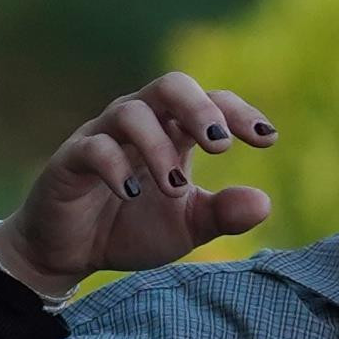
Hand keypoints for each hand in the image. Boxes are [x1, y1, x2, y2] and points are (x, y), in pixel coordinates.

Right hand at [0, 76, 279, 294]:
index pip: (212, 102)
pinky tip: (132, 194)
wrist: (72, 252)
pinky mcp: (70, 159)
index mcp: (174, 132)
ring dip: (158, 147)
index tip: (268, 140)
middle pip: (170, 85)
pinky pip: (93, 147)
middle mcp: (141, 124)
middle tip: (219, 146)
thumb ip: (222, 214)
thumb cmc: (133, 228)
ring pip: (130, 113)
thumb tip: (264, 203)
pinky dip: (115, 167)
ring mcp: (102, 136)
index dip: (240, 113)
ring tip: (176, 187)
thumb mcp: (187, 226)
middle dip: (199, 109)